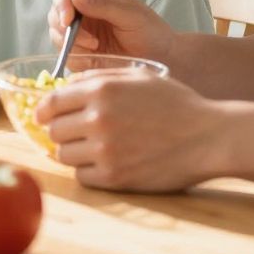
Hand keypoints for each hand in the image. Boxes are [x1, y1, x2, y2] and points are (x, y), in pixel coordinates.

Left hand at [36, 69, 230, 191]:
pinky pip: (82, 175)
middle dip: (62, 130)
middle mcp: (98, 119)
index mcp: (101, 90)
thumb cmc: (176, 103)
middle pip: (54, 130)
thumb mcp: (139, 76)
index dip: (44, 111)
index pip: (51, 104)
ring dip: (74, 151)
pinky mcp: (115, 177)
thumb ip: (99, 77)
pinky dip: (89, 170)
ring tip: (94, 148)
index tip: (44, 117)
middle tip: (76, 132)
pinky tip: (106, 162)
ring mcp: (105, 150)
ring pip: (63, 155)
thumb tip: (66, 87)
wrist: (209, 137)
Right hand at [47, 0, 175, 62]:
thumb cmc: (151, 31)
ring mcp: (81, 32)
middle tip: (87, 41)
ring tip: (97, 48)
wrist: (161, 59)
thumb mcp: (131, 15)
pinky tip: (96, 57)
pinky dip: (76, 57)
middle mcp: (84, 10)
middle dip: (64, 28)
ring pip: (57, 35)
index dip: (62, 4)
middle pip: (55, 13)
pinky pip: (67, 55)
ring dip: (71, 44)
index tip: (68, 20)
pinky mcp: (81, 52)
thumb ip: (103, 5)